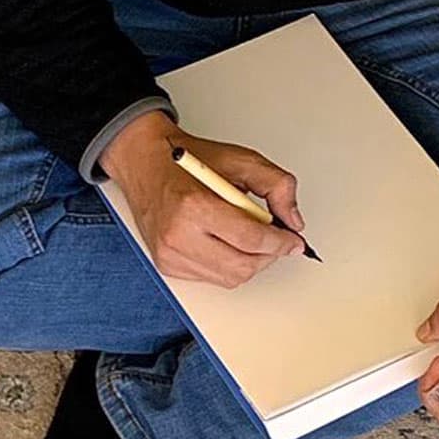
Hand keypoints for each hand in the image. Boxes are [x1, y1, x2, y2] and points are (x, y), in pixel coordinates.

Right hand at [99, 111, 304, 288]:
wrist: (145, 163)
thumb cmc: (187, 160)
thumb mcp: (240, 160)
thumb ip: (276, 185)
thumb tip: (293, 221)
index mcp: (194, 205)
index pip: (250, 239)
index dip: (280, 243)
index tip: (294, 241)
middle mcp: (178, 235)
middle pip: (242, 266)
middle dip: (269, 255)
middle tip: (278, 240)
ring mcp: (170, 254)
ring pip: (230, 278)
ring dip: (250, 262)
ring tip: (252, 238)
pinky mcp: (167, 265)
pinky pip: (212, 278)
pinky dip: (229, 264)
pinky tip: (227, 242)